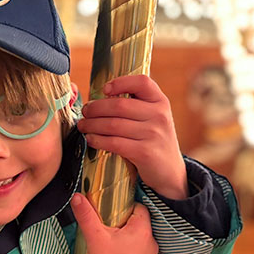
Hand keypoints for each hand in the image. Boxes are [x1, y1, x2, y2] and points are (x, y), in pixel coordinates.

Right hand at [71, 193, 157, 253]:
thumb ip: (86, 215)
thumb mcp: (94, 237)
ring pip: (142, 242)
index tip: (114, 213)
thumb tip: (77, 197)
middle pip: (141, 225)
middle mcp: (152, 243)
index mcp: (142, 230)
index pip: (140, 208)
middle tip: (110, 229)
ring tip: (114, 247)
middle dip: (127, 225)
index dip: (126, 207)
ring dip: (131, 242)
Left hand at [77, 75, 188, 199]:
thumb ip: (136, 105)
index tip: (104, 90)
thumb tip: (100, 97)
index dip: (120, 83)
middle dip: (95, 108)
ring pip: (113, 124)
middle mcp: (159, 115)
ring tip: (83, 126)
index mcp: (160, 101)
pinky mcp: (145, 153)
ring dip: (92, 125)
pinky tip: (91, 139)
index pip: (142, 82)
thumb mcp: (153, 118)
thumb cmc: (153, 141)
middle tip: (85, 112)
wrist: (170, 171)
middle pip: (119, 105)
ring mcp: (153, 134)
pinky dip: (98, 140)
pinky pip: (114, 143)